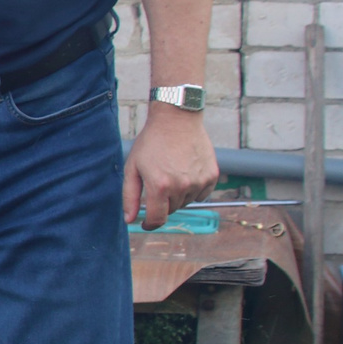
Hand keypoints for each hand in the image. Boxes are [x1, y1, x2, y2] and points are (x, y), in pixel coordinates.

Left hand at [124, 103, 217, 229]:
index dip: (149, 224)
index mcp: (160, 186)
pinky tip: (186, 171)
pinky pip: (201, 194)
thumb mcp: (132, 167)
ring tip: (172, 172)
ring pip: (186, 202)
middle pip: (171, 210)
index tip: (146, 223)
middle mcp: (181, 186)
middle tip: (158, 181)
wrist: (177, 119)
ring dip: (178, 195)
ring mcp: (199, 181)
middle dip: (162, 202)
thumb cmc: (151, 142)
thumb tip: (130, 220)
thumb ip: (129, 196)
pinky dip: (193, 189)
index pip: (157, 219)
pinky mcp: (212, 176)